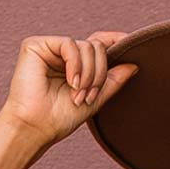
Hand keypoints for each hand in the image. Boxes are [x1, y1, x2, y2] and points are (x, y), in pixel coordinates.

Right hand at [0, 32, 138, 148]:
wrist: (36, 127)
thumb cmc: (60, 118)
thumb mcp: (95, 100)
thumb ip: (113, 82)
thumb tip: (134, 65)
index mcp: (76, 65)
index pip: (99, 45)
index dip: (116, 41)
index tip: (131, 42)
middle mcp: (64, 54)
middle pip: (97, 47)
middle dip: (100, 74)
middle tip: (89, 96)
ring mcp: (50, 48)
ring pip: (86, 46)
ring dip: (89, 75)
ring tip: (78, 95)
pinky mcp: (37, 45)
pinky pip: (69, 44)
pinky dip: (75, 65)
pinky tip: (71, 83)